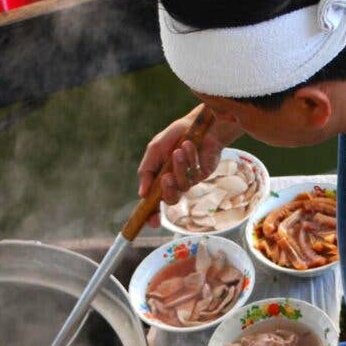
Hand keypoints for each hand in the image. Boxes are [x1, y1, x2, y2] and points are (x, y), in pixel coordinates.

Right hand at [136, 105, 238, 226]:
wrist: (197, 124)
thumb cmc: (174, 136)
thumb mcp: (154, 150)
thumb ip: (146, 171)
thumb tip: (142, 195)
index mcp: (159, 179)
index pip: (154, 202)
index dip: (152, 214)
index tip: (151, 222)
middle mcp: (174, 182)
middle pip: (170, 199)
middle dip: (167, 190)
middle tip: (166, 178)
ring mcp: (189, 179)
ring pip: (183, 186)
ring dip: (180, 169)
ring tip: (178, 151)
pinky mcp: (203, 174)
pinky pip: (195, 174)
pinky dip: (191, 159)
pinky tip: (189, 145)